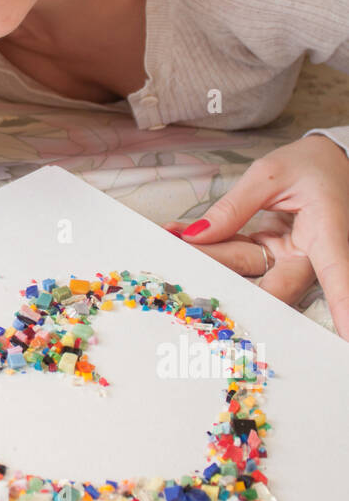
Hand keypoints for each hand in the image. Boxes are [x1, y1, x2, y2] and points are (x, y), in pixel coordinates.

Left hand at [161, 134, 348, 340]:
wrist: (328, 161)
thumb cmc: (312, 165)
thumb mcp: (272, 174)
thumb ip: (235, 206)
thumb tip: (199, 234)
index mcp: (326, 235)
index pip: (337, 279)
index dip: (342, 309)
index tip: (347, 339)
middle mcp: (310, 259)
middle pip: (267, 284)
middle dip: (220, 270)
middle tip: (183, 257)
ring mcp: (291, 262)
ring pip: (245, 270)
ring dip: (206, 256)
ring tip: (170, 237)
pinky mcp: (275, 258)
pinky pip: (238, 258)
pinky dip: (209, 245)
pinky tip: (176, 234)